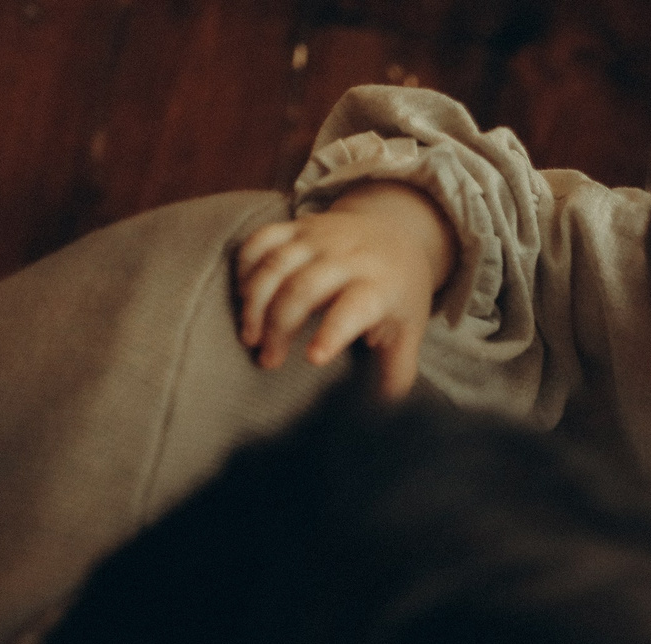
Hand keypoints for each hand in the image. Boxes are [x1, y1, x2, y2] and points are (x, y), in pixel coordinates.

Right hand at [235, 182, 458, 399]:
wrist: (396, 230)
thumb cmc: (397, 291)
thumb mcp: (408, 329)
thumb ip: (397, 369)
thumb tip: (387, 411)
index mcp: (379, 286)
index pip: (355, 308)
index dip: (333, 332)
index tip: (313, 359)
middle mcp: (348, 258)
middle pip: (303, 288)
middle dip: (280, 326)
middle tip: (269, 360)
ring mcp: (318, 238)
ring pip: (275, 265)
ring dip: (255, 302)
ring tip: (249, 338)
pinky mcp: (295, 226)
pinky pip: (260, 240)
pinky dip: (245, 268)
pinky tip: (241, 298)